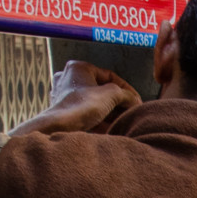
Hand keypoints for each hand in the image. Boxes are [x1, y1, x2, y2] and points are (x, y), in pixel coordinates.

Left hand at [9, 61, 138, 136]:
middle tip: (130, 111)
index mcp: (79, 68)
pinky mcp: (63, 112)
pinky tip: (109, 129)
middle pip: (101, 90)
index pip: (110, 76)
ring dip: (109, 112)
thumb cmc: (82, 106)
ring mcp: (63, 95)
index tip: (136, 101)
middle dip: (117, 102)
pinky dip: (98, 120)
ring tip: (121, 121)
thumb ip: (126, 94)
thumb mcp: (111, 95)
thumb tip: (134, 101)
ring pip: (93, 102)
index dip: (127, 89)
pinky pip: (85, 113)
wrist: (60, 128)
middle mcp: (68, 78)